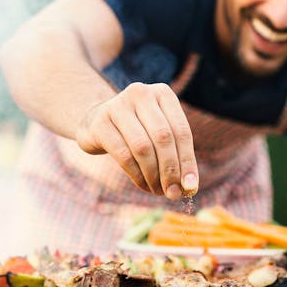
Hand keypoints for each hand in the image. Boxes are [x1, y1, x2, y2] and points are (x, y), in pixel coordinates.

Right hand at [75, 82, 198, 199]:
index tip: (190, 186)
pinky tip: (143, 185)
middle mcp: (141, 93)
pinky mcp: (100, 123)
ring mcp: (118, 106)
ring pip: (143, 147)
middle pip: (163, 138)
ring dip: (153, 175)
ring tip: (158, 190)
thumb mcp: (158, 134)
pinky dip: (137, 175)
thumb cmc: (136, 131)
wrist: (95, 122)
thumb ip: (176, 155)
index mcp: (162, 93)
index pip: (181, 130)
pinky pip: (124, 155)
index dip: (188, 161)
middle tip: (173, 193)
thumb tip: (189, 187)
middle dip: (170, 170)